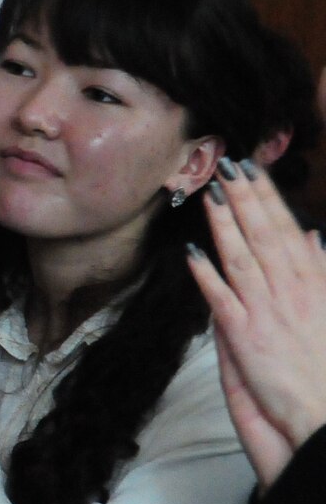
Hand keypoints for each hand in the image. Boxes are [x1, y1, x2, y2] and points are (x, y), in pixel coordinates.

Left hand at [186, 161, 325, 487]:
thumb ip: (320, 272)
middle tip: (229, 164)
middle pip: (265, 236)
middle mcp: (291, 292)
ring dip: (225, 224)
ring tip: (210, 194)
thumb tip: (311, 237)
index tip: (253, 172)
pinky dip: (207, 275)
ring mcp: (267, 313)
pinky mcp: (246, 338)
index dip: (268, 200)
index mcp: (313, 284)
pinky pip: (222, 300)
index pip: (287, 232)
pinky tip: (192, 253)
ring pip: (242, 258)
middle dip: (246, 198)